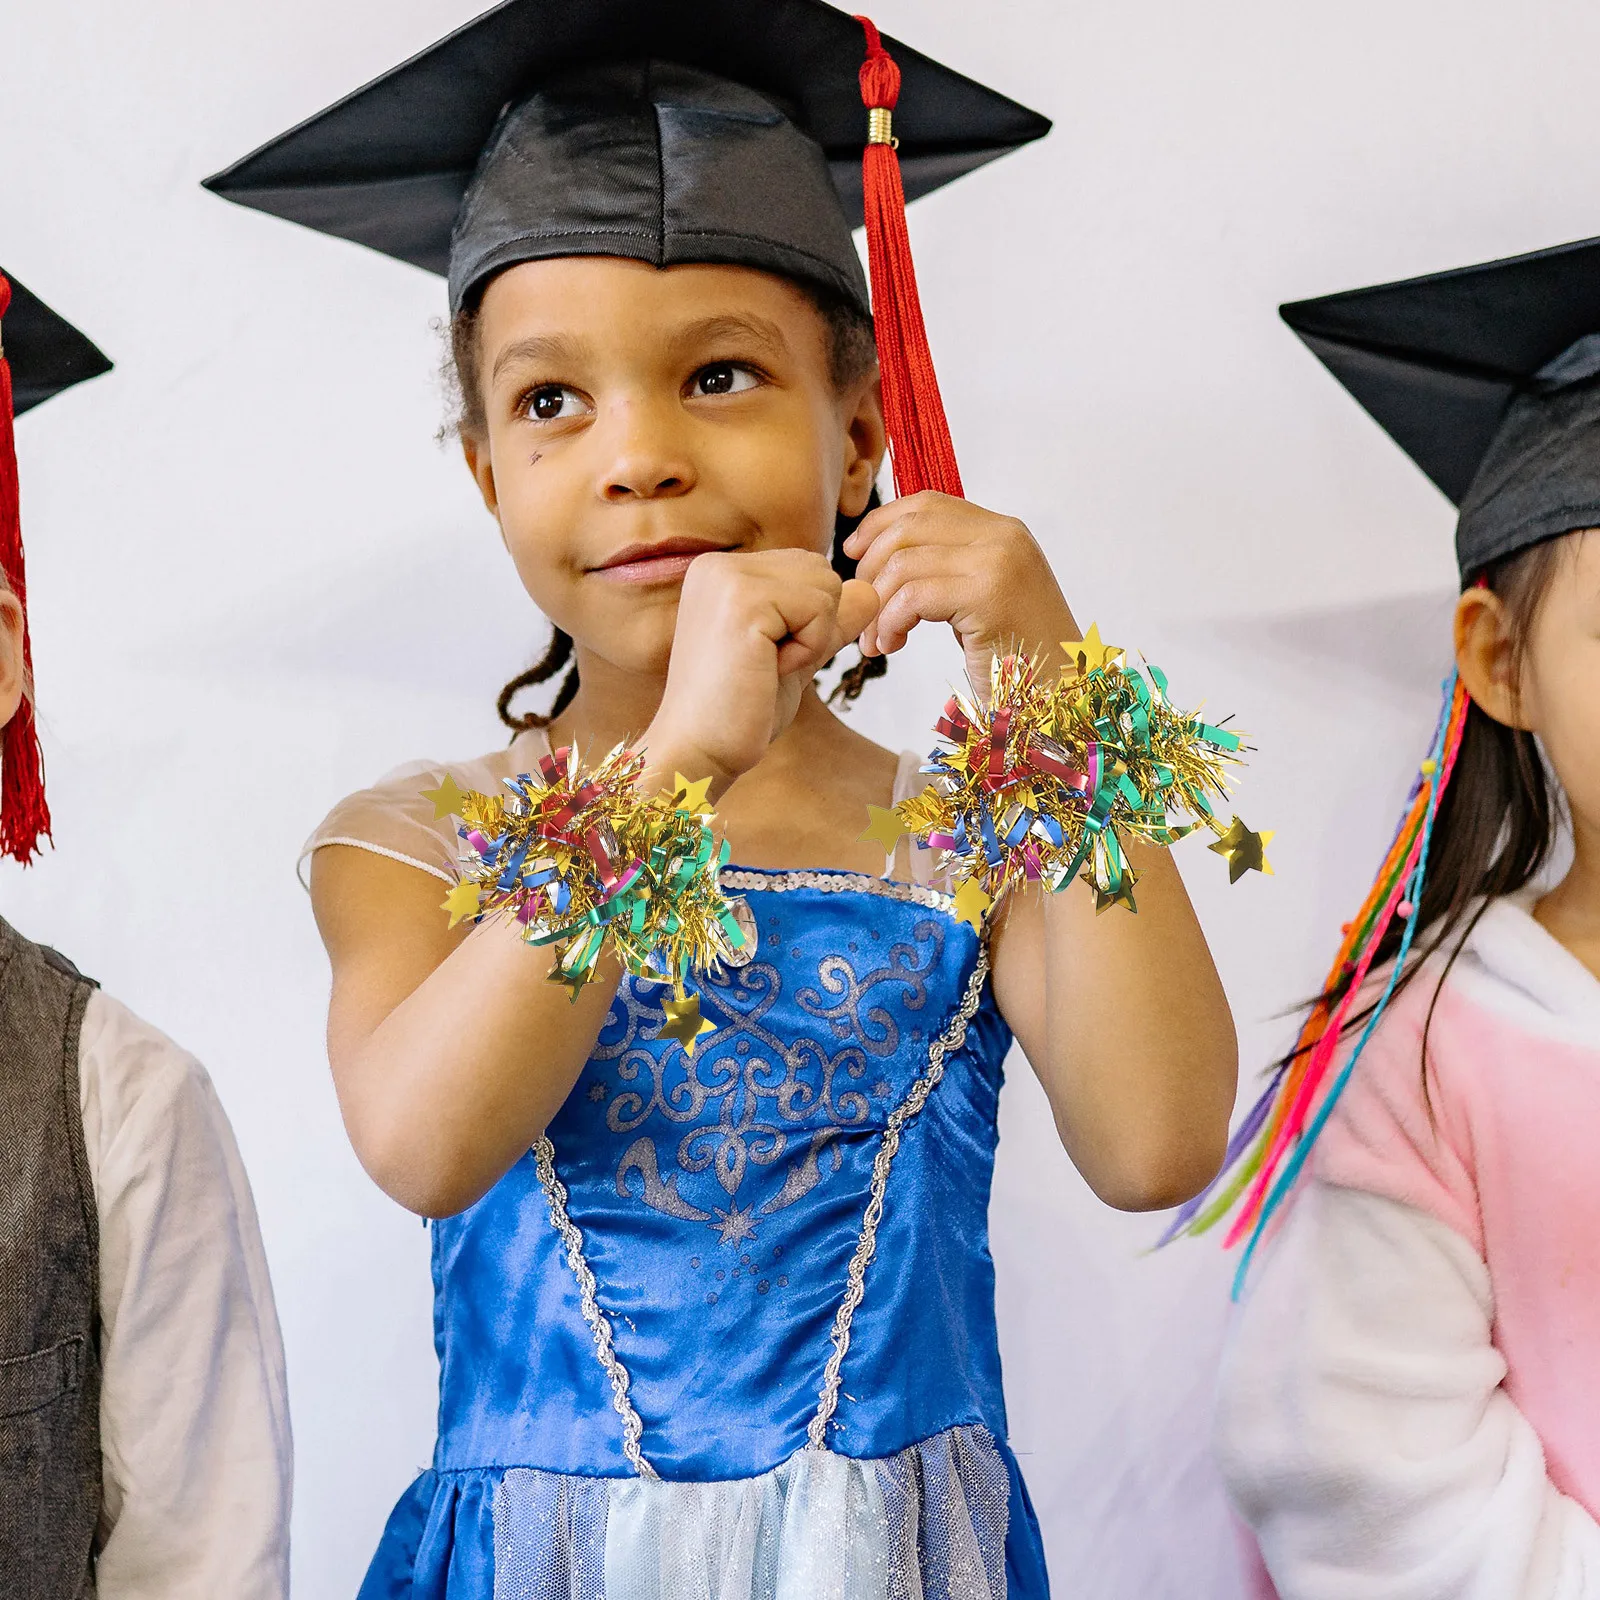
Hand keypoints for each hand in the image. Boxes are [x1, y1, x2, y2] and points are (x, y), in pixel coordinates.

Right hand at [643, 549, 878, 791]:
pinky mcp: (743, 602)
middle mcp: (720, 565)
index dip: (807, 622)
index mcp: (722, 572)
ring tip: (766, 666)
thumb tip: (870, 592)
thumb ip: (828, 621)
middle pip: (822, 571)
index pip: (807, 570)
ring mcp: (728, 579)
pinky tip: (768, 670)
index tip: (765, 658)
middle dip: (815, 625)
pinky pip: (820, 609)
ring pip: (827, 585)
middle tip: (767, 664)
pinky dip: (808, 649)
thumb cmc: (737, 713)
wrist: (698, 752)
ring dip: (812, 638)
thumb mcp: (794, 655)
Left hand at [843, 492, 1077, 685]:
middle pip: (909, 528)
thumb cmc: (1017, 660)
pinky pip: (913, 596)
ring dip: (878, 606)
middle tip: (863, 613)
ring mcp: (999, 562)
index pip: (927, 504)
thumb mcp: (980, 599)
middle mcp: (1004, 536)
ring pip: (904, 563)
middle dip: (871, 569)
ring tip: (878, 641)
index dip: (880, 523)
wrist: (1061, 698)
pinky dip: (891, 622)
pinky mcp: (990, 595)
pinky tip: (893, 645)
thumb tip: (882, 554)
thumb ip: (946, 569)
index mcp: (1003, 531)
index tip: (854, 554)